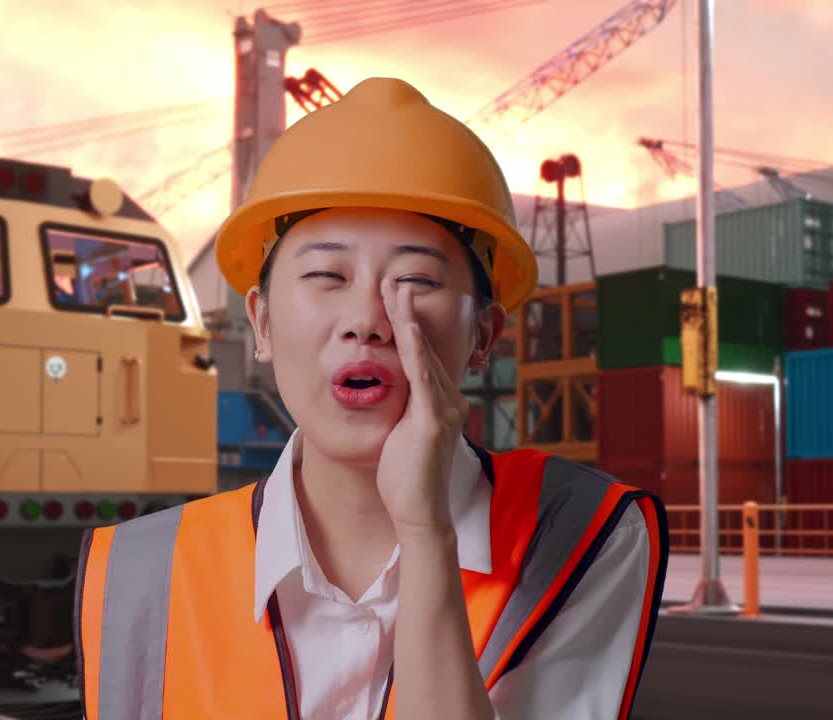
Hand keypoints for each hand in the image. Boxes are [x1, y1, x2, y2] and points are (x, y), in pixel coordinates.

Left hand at [376, 279, 470, 540]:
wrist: (419, 513)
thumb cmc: (406, 478)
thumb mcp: (400, 434)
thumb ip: (399, 409)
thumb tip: (385, 390)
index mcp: (439, 401)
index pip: (422, 353)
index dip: (409, 323)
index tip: (395, 296)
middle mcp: (447, 400)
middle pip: (425, 346)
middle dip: (408, 311)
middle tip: (394, 280)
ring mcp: (443, 410)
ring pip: (423, 355)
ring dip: (409, 320)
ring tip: (397, 290)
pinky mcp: (432, 422)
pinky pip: (423, 379)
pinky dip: (416, 350)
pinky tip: (408, 328)